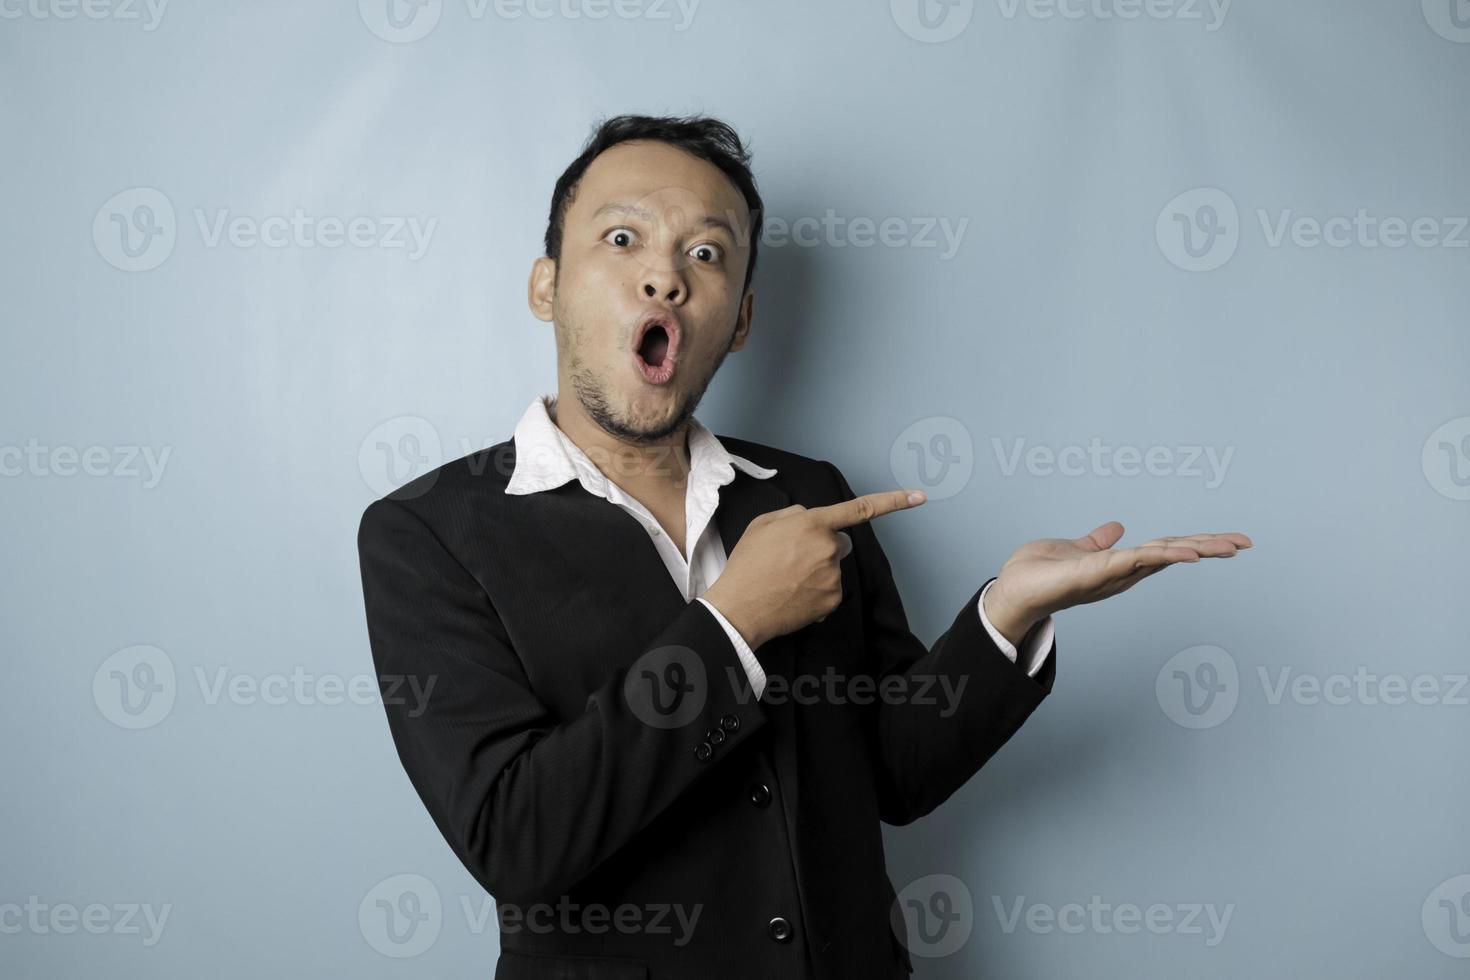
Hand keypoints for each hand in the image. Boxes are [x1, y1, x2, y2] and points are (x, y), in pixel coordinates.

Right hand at [704, 489, 927, 648]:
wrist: (740, 608)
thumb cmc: (747, 564)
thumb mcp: (762, 524)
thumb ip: (793, 515)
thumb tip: (811, 519)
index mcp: (813, 524)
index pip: (860, 509)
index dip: (893, 501)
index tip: (920, 497)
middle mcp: (829, 548)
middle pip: (840, 542)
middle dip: (824, 546)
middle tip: (793, 558)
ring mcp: (833, 576)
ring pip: (833, 567)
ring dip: (817, 570)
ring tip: (786, 578)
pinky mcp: (833, 600)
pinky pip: (830, 590)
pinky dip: (816, 592)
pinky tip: (793, 594)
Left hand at [982, 522, 1252, 645]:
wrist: (1011, 591)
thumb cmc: (1038, 574)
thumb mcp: (1075, 549)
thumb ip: (1098, 541)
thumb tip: (1117, 527)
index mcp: (1122, 563)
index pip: (1167, 548)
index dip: (1197, 542)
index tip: (1230, 539)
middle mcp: (1123, 571)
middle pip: (1174, 553)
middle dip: (1210, 547)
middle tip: (1246, 542)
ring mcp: (1113, 573)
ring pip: (1162, 556)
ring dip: (1195, 549)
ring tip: (1229, 546)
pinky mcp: (1096, 572)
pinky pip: (1134, 561)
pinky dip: (1160, 556)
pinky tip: (1185, 554)